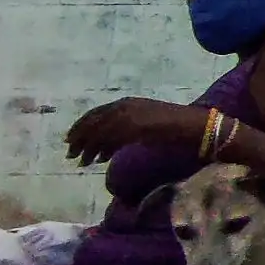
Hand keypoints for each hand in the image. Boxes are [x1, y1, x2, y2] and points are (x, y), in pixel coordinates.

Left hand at [66, 98, 203, 165]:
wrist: (194, 126)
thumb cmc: (173, 126)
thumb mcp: (145, 123)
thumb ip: (127, 130)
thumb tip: (107, 146)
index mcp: (128, 102)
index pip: (97, 113)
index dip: (82, 125)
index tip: (71, 138)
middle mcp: (126, 107)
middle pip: (93, 121)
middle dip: (79, 137)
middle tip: (70, 152)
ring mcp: (130, 116)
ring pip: (99, 132)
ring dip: (87, 147)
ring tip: (81, 161)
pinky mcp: (135, 128)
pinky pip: (111, 140)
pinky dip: (101, 151)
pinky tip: (98, 160)